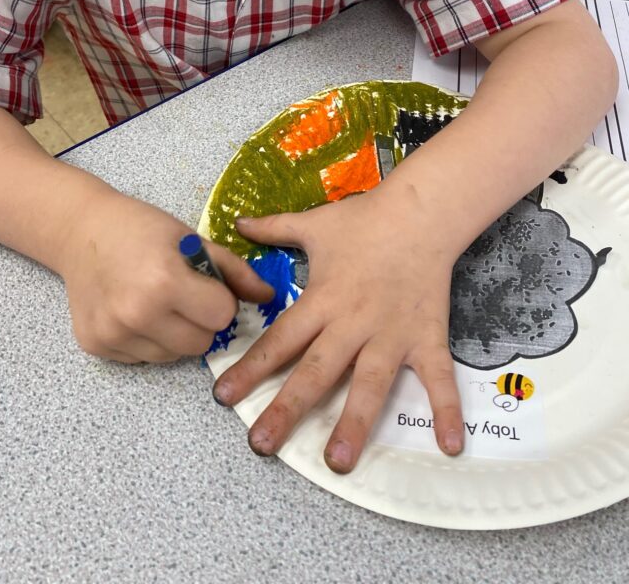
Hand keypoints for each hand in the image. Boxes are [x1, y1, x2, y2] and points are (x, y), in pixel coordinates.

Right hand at [57, 190, 273, 362]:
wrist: (80, 230)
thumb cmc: (140, 227)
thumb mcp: (192, 238)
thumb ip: (234, 271)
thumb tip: (269, 297)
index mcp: (164, 281)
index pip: (222, 315)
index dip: (219, 299)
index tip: (205, 284)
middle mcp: (137, 314)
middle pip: (201, 344)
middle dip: (201, 322)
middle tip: (183, 295)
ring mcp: (114, 334)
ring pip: (174, 356)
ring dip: (176, 335)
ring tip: (157, 302)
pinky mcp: (97, 346)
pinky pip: (144, 358)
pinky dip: (147, 340)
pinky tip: (133, 311)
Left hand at [211, 191, 463, 471]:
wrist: (421, 212)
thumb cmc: (364, 219)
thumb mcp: (312, 223)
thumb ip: (273, 229)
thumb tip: (237, 223)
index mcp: (322, 300)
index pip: (279, 340)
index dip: (250, 368)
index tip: (223, 397)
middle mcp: (352, 323)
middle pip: (316, 372)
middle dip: (287, 409)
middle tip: (263, 445)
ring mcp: (391, 334)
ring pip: (369, 384)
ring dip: (354, 422)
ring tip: (337, 461)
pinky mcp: (427, 337)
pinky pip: (438, 378)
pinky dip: (446, 410)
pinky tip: (450, 447)